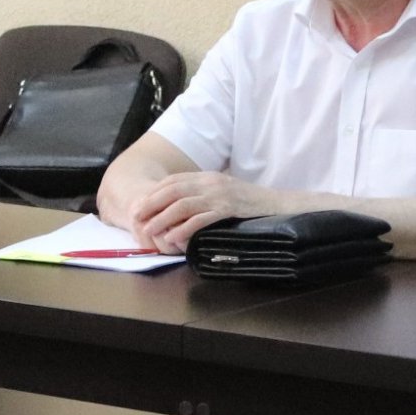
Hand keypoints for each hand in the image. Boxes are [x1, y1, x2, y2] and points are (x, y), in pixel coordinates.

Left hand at [129, 171, 275, 252]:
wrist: (278, 206)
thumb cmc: (250, 204)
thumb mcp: (224, 193)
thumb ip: (204, 196)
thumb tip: (179, 208)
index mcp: (208, 176)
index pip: (174, 181)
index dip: (154, 193)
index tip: (139, 206)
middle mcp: (211, 182)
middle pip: (173, 190)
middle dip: (151, 204)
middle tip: (136, 218)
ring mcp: (220, 195)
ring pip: (183, 204)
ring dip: (163, 218)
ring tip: (150, 231)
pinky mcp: (229, 210)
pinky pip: (201, 218)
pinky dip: (184, 228)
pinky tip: (174, 238)